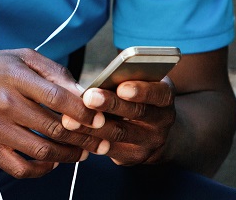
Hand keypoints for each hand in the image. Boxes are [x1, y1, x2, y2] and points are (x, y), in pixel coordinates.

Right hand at [0, 49, 108, 178]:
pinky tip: (53, 162)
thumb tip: (83, 92)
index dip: (85, 112)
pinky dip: (43, 170)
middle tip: (101, 140)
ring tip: (83, 153)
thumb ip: (52, 71)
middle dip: (86, 138)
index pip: (60, 98)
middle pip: (56, 128)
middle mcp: (4, 103)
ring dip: (70, 155)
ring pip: (44, 152)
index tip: (100, 119)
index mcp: (15, 77)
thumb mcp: (19, 57)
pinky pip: (22, 168)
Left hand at [62, 77, 176, 165]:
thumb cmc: (137, 97)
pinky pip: (109, 149)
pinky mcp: (134, 156)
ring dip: (92, 126)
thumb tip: (100, 79)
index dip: (141, 91)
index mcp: (165, 96)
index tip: (122, 88)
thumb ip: (125, 80)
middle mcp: (162, 120)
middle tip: (89, 98)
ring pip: (119, 133)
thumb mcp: (140, 83)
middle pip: (137, 112)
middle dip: (110, 104)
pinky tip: (72, 133)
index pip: (159, 93)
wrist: (152, 129)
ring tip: (70, 119)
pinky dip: (88, 140)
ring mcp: (150, 141)